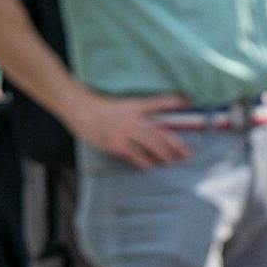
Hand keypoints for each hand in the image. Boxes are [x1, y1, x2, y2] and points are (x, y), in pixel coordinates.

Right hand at [70, 92, 192, 169]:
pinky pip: (135, 156)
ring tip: (171, 162)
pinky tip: (149, 165)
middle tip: (188, 153)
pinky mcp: (116, 144)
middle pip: (160, 133)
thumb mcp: (121, 104)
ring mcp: (125, 132)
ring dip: (164, 156)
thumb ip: (138, 111)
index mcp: (134, 105)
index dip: (174, 101)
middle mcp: (132, 118)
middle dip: (176, 145)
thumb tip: (156, 123)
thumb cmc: (99, 106)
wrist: (79, 108)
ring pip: (151, 147)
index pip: (158, 102)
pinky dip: (144, 162)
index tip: (188, 101)